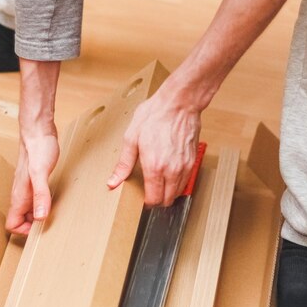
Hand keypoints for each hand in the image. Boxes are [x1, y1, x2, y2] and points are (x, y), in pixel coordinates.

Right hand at [6, 129, 59, 234]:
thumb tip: (39, 217)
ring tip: (54, 215)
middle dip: (34, 227)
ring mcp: (28, 189)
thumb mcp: (41, 174)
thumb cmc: (38, 150)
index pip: (12, 225)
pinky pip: (36, 200)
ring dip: (39, 217)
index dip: (24, 232)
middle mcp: (21, 195)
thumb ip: (40, 195)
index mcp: (19, 196)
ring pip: (29, 211)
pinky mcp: (36, 182)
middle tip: (51, 224)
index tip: (41, 228)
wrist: (38, 133)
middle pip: (21, 221)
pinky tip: (54, 201)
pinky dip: (44, 205)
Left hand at [107, 82, 201, 206]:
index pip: (154, 199)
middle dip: (158, 199)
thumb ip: (123, 164)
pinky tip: (170, 173)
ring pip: (178, 192)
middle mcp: (171, 170)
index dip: (147, 202)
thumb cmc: (156, 116)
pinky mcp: (192, 161)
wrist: (179, 103)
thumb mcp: (131, 138)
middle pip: (167, 200)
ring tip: (160, 183)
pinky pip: (186, 180)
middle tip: (151, 192)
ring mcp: (184, 167)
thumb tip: (113, 181)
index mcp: (154, 167)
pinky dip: (179, 182)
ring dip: (169, 192)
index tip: (143, 198)